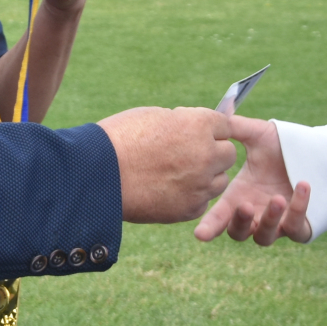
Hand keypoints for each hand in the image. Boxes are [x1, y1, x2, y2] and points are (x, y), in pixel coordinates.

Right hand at [100, 106, 235, 222]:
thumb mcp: (153, 116)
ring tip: (177, 174)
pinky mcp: (190, 209)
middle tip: (188, 155)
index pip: (224, 125)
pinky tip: (169, 190)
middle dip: (213, 153)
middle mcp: (206, 154)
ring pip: (219, 181)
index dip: (210, 129)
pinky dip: (191, 197)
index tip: (199, 134)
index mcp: (198, 125)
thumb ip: (182, 122)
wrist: (98, 175)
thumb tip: (196, 128)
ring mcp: (200, 185)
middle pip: (228, 154)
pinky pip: (203, 201)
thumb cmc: (120, 139)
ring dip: (206, 177)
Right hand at [194, 115, 311, 243]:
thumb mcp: (257, 134)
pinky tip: (303, 186)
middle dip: (239, 222)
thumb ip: (235, 127)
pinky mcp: (299, 227)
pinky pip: (296, 228)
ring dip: (269, 220)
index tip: (200, 234)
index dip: (209, 226)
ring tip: (278, 197)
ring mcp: (276, 223)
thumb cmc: (280, 144)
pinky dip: (299, 210)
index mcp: (238, 195)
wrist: (313, 151)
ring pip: (265, 237)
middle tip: (246, 205)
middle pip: (238, 233)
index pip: (218, 216)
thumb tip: (214, 119)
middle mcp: (255, 213)